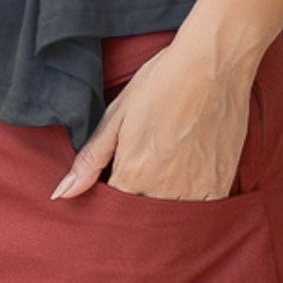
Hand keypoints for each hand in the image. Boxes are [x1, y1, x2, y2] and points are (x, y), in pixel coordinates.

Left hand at [50, 39, 255, 201]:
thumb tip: (61, 194)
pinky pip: (201, 213)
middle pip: (141, 219)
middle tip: (143, 169)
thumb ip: (91, 159)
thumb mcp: (118, 115)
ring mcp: (195, 192)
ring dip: (163, 205)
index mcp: (132, 175)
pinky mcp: (220, 186)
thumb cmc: (162, 82)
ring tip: (165, 169)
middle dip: (135, 208)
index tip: (114, 181)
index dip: (108, 201)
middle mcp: (163, 191)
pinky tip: (187, 174)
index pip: (112, 211)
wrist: (212, 63)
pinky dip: (191, 204)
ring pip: (171, 219)